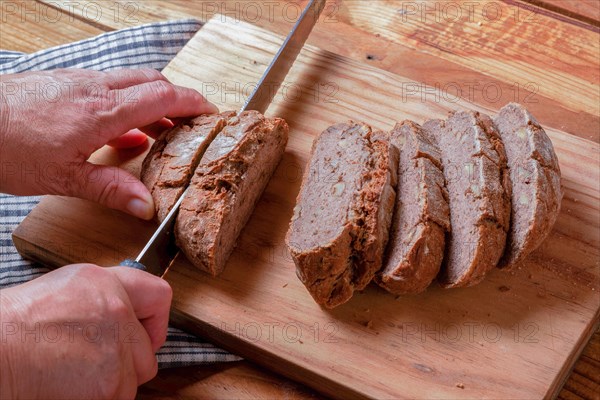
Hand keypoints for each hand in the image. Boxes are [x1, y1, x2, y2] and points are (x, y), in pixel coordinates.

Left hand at [0, 68, 217, 218]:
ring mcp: (77, 82)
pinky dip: (125, 105)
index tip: (212, 113)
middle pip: (152, 81)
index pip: (163, 96)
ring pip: (130, 83)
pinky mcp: (62, 84)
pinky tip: (122, 132)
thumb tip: (145, 205)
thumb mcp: (63, 177)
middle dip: (178, 99)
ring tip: (162, 131)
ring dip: (152, 102)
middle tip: (192, 122)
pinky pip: (107, 89)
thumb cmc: (4, 146)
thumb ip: (110, 189)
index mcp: (103, 110)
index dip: (193, 103)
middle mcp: (94, 88)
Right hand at [0, 263, 171, 398]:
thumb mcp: (68, 289)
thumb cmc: (18, 325)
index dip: (155, 319)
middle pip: (149, 348)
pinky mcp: (112, 383)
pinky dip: (102, 396)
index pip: (160, 296)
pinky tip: (73, 384)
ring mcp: (117, 348)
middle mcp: (118, 311)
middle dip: (129, 359)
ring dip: (114, 380)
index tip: (146, 330)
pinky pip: (121, 396)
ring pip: (136, 376)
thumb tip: (129, 312)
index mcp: (106, 284)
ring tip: (77, 371)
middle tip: (96, 359)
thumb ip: (107, 297)